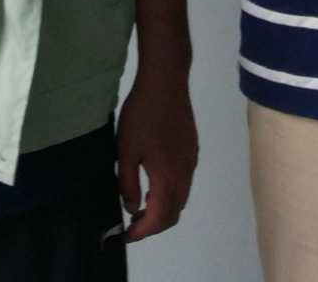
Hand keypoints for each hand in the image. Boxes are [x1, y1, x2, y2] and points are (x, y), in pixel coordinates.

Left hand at [115, 69, 198, 240]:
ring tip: (139, 204)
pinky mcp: (191, 149)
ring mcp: (191, 161)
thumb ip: (128, 183)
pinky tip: (152, 181)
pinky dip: (169, 192)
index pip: (160, 218)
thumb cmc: (142, 115)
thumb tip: (132, 207)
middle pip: (174, 212)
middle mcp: (185, 174)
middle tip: (131, 223)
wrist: (166, 81)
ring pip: (180, 197)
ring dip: (162, 208)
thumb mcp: (126, 151)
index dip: (143, 231)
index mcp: (168, 177)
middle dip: (154, 224)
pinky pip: (183, 182)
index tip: (126, 235)